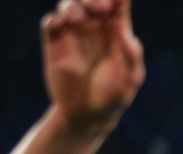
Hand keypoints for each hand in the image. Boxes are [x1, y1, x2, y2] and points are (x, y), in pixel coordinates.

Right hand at [41, 0, 144, 133]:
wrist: (87, 115)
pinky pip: (51, 23)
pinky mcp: (54, 44)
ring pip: (69, 5)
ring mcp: (73, 34)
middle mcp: (94, 28)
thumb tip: (124, 31)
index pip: (117, 5)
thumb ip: (131, 55)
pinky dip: (55, 19)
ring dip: (73, 6)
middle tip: (101, 7)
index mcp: (116, 32)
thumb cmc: (114, 96)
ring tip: (79, 18)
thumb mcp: (131, 78)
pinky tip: (62, 24)